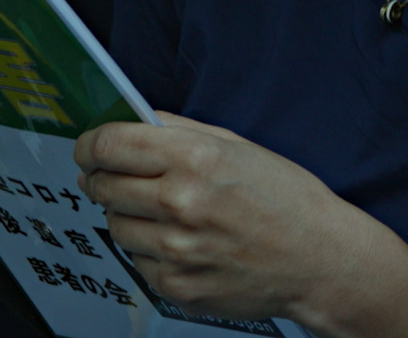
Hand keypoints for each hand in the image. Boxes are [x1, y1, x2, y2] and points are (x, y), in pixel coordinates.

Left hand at [75, 114, 382, 322]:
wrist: (319, 260)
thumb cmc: (285, 198)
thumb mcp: (237, 146)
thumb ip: (179, 130)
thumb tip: (131, 121)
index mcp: (195, 159)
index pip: (109, 145)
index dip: (90, 144)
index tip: (89, 147)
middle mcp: (181, 203)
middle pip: (102, 186)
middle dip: (101, 178)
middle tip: (116, 178)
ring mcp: (177, 250)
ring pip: (114, 226)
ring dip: (127, 216)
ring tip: (161, 212)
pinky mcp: (177, 286)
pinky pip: (137, 262)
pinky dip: (149, 250)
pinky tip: (180, 242)